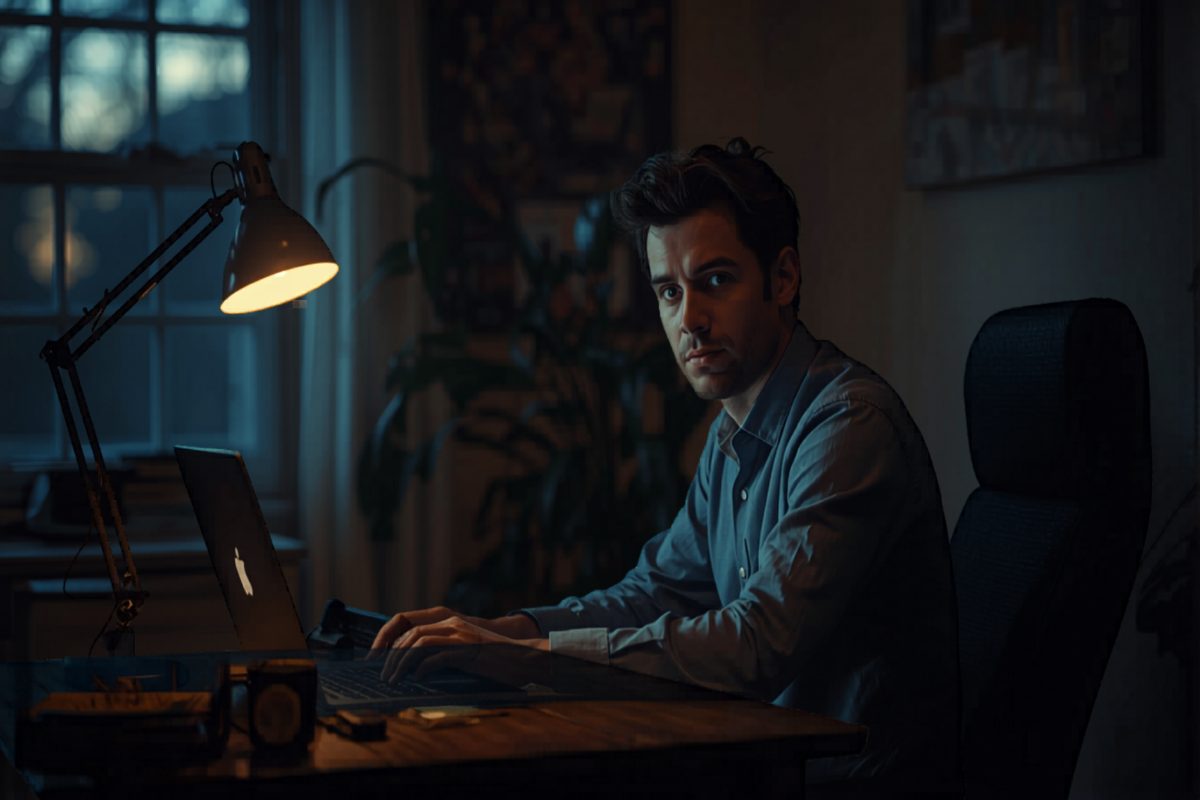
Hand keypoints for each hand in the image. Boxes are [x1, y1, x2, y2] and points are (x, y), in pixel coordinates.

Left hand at [380, 614, 548, 682]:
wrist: (523, 658)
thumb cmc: (493, 659)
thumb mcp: (462, 651)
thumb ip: (441, 651)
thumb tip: (412, 668)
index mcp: (448, 621)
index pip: (406, 621)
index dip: (386, 637)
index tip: (376, 657)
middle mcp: (452, 623)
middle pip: (409, 634)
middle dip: (390, 656)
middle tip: (383, 675)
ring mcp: (460, 635)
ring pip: (419, 644)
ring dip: (402, 663)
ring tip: (395, 680)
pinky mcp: (469, 649)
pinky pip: (438, 656)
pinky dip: (424, 668)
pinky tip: (418, 679)